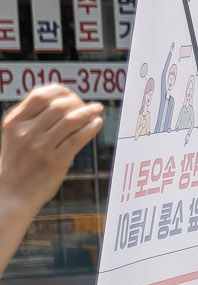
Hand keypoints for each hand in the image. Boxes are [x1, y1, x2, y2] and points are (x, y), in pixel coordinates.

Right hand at [0, 85, 103, 271]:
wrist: (12, 193)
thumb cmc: (18, 163)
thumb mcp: (15, 136)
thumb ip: (32, 119)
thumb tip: (61, 100)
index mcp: (14, 122)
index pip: (39, 95)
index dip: (59, 91)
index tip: (71, 95)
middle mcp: (26, 132)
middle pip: (58, 106)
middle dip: (77, 102)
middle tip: (88, 105)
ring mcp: (40, 147)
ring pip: (70, 120)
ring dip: (88, 112)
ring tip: (97, 109)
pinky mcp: (55, 162)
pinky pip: (77, 139)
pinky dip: (90, 128)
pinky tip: (97, 123)